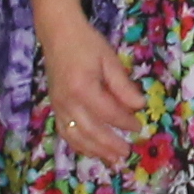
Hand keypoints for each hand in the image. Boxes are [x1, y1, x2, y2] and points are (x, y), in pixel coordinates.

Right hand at [37, 8, 143, 160]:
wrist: (58, 34)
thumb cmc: (86, 44)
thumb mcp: (109, 60)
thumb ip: (123, 86)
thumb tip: (139, 106)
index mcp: (83, 88)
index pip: (108, 113)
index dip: (125, 122)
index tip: (139, 127)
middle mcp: (68, 102)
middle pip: (91, 131)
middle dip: (110, 144)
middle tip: (127, 153)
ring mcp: (58, 107)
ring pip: (76, 137)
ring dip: (95, 151)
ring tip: (112, 160)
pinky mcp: (55, 108)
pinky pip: (65, 132)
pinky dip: (78, 145)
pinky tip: (90, 151)